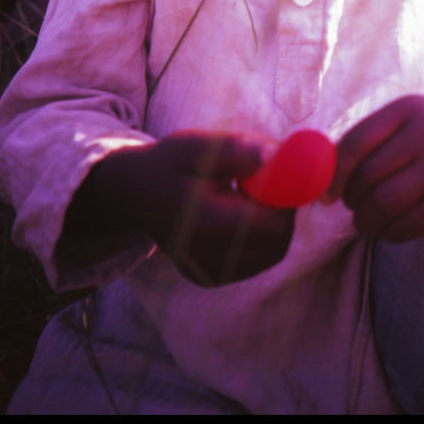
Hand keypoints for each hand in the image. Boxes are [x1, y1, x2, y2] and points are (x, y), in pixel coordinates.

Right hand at [91, 131, 293, 285]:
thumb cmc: (170, 165)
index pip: (273, 224)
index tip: (278, 171)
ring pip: (273, 250)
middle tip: (261, 181)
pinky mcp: (214, 277)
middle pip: (278, 241)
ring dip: (271, 220)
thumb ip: (237, 150)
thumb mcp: (196, 145)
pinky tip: (235, 214)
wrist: (136, 196)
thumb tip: (277, 155)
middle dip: (281, 208)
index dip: (287, 196)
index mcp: (203, 223)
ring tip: (241, 196)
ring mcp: (210, 273)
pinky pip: (258, 257)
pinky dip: (259, 234)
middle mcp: (207, 258)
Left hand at [332, 96, 423, 242]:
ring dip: (365, 222)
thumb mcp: (410, 121)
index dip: (334, 173)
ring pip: (381, 206)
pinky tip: (391, 228)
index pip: (355, 143)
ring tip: (366, 222)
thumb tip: (322, 176)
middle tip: (353, 207)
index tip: (328, 193)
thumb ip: (370, 140)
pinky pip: (404, 228)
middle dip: (351, 200)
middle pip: (366, 178)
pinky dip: (389, 234)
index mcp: (409, 109)